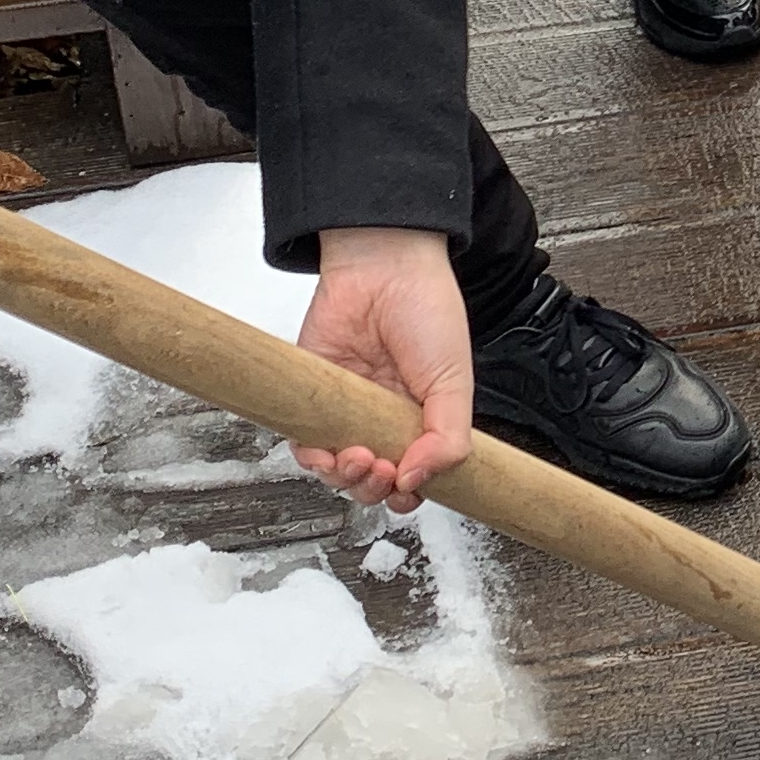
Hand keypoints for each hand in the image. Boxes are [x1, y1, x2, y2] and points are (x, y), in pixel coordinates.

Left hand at [294, 227, 476, 510]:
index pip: (413, 476)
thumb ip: (448, 438)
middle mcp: (382, 418)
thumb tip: (418, 482)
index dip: (409, 494)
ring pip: (337, 471)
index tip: (410, 490)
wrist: (383, 265)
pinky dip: (314, 458)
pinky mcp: (313, 396)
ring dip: (348, 480)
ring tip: (362, 460)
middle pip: (373, 481)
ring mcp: (347, 410)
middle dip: (376, 490)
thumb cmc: (426, 309)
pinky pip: (304, 442)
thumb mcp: (455, 381)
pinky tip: (331, 452)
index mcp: (421, 419)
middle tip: (386, 473)